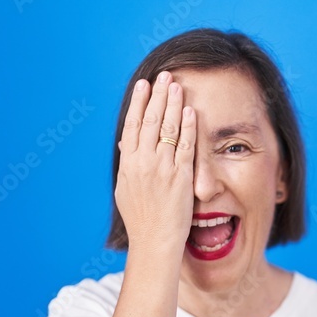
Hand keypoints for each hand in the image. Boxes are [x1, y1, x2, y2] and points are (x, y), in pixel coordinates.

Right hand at [115, 71, 196, 251]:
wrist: (154, 241)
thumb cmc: (141, 219)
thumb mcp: (126, 189)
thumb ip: (128, 165)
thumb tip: (127, 145)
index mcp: (128, 164)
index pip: (133, 125)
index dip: (138, 102)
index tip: (143, 84)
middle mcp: (143, 163)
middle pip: (150, 120)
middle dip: (158, 95)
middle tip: (164, 75)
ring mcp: (162, 169)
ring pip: (167, 129)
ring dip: (173, 104)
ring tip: (177, 85)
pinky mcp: (180, 177)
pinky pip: (185, 146)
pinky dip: (187, 127)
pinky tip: (190, 111)